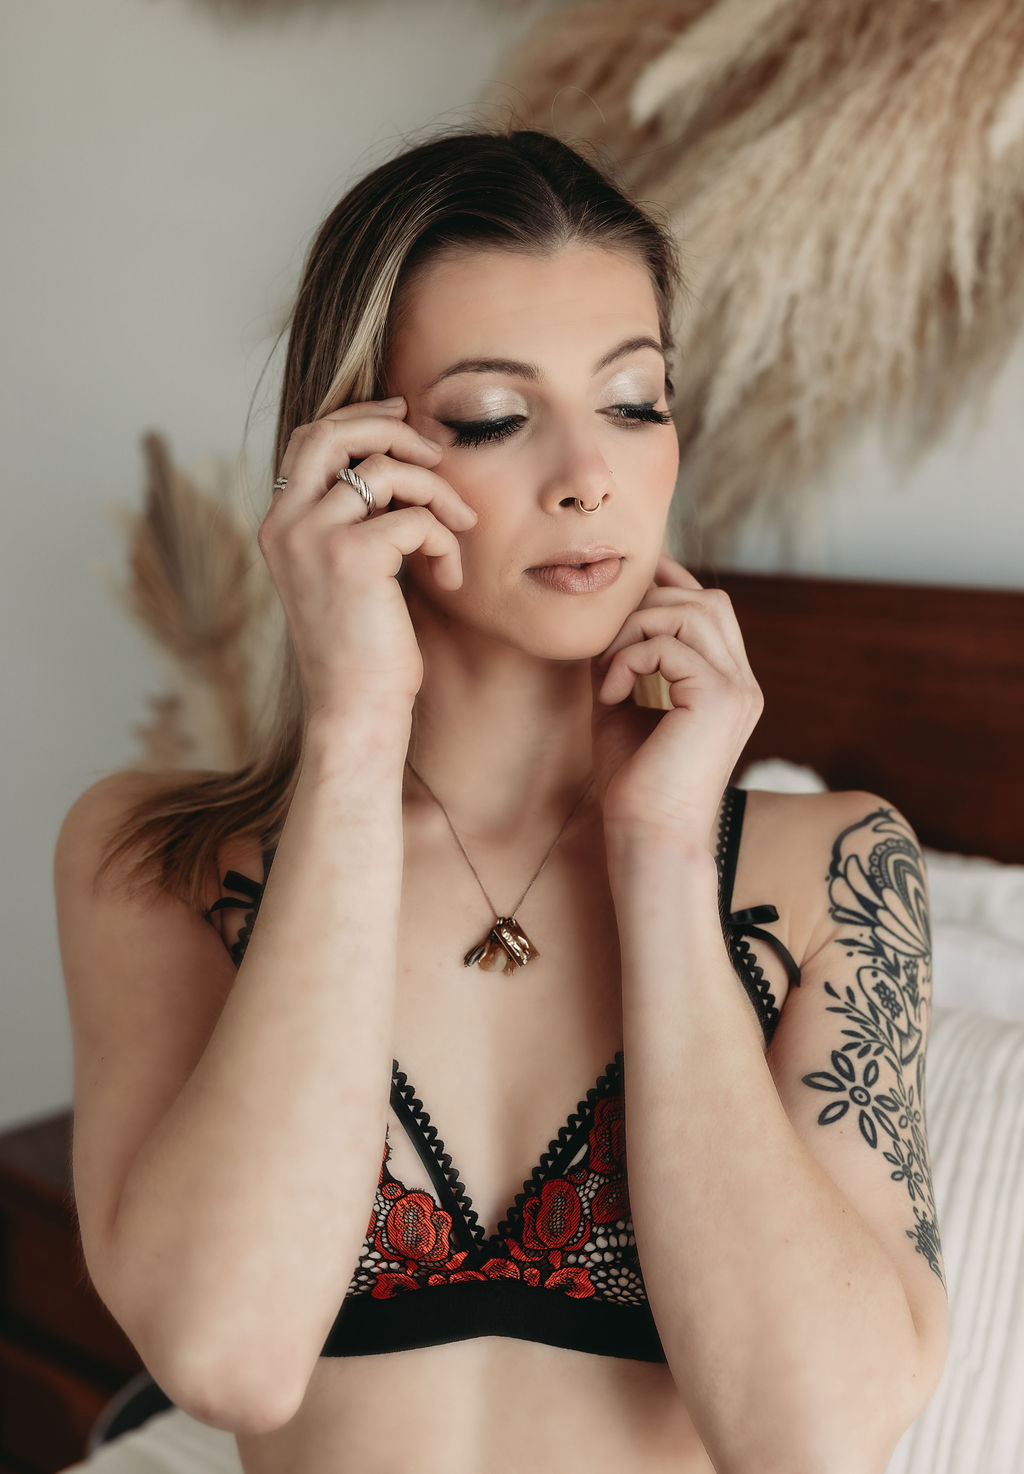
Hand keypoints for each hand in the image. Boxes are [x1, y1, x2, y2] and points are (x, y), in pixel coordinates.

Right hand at [258, 396, 477, 719]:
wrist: (355, 709)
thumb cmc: (363, 648)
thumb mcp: (347, 572)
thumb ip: (354, 519)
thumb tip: (397, 462)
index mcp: (279, 525)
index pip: (311, 438)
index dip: (360, 420)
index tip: (404, 420)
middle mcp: (286, 525)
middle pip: (335, 433)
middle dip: (395, 432)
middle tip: (438, 456)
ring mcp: (314, 538)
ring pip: (386, 471)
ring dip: (438, 493)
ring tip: (460, 530)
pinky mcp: (353, 558)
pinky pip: (416, 518)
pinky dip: (445, 542)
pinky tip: (450, 581)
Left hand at [589, 556, 762, 843]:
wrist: (648, 837)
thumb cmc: (634, 783)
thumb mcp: (624, 704)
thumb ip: (626, 658)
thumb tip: (609, 615)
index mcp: (728, 686)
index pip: (712, 609)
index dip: (671, 585)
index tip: (627, 587)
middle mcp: (743, 684)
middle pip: (707, 601)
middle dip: (648, 607)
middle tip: (609, 646)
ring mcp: (738, 690)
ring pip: (691, 613)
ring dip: (636, 631)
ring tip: (609, 673)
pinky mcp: (719, 698)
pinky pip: (668, 646)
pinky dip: (629, 660)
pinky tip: (612, 695)